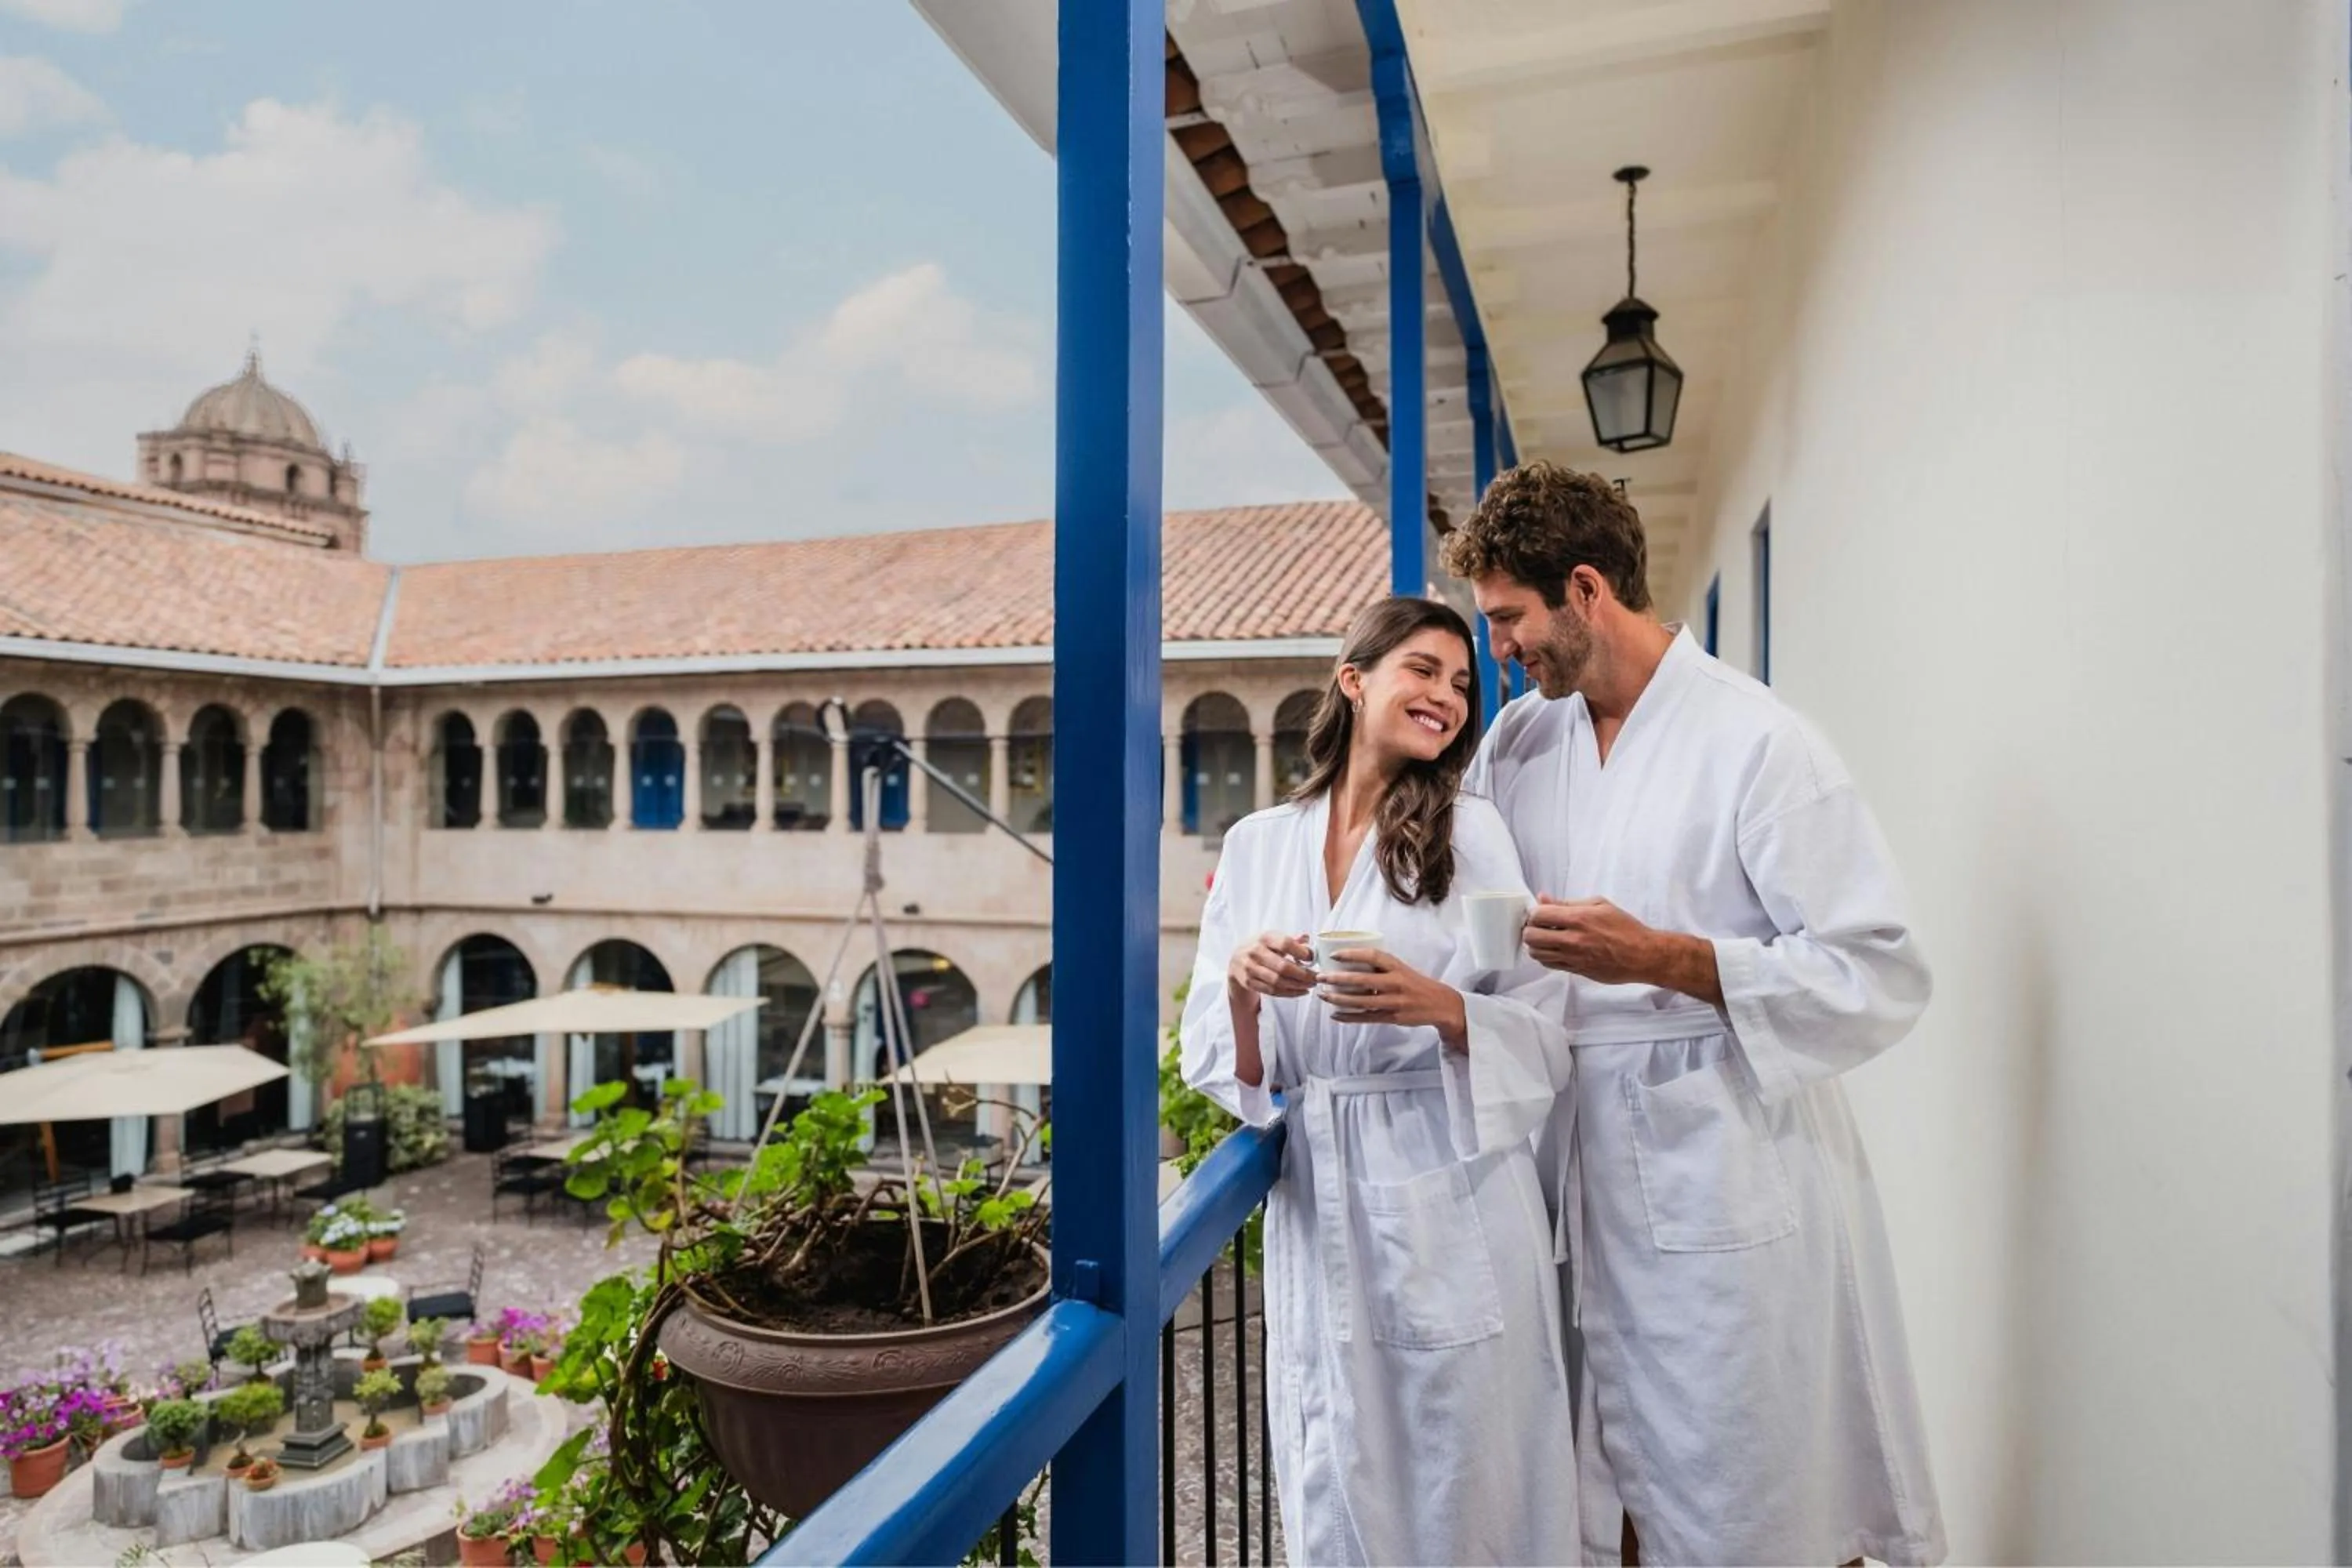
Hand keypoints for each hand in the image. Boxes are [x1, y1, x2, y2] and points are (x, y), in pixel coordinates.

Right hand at [1229, 932, 1315, 999]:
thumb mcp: (1273, 939)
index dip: (1301, 952)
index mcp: (1264, 938)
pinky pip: (1272, 991)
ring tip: (1310, 985)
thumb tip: (1307, 939)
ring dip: (1297, 985)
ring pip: (1278, 981)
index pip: (1285, 943)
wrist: (1236, 960)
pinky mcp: (1249, 982)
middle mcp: (1255, 952)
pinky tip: (1301, 991)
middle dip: (1303, 974)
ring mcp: (1250, 968)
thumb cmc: (1261, 948)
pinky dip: (1289, 993)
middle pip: (1283, 967)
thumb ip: (1291, 940)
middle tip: (1316, 977)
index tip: (1312, 958)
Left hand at [1320, 950, 1468, 1049]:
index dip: (1352, 954)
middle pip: (1362, 980)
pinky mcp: (1392, 1017)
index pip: (1372, 956)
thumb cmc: (1415, 983)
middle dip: (1338, 979)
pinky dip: (1349, 1018)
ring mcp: (1394, 1002)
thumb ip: (1380, 967)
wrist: (1439, 1004)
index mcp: (1397, 966)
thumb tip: (1349, 961)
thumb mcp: (1401, 968)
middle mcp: (1395, 983)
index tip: (1334, 954)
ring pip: (1361, 1001)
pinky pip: (1366, 1018)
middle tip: (1320, 977)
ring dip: (1339, 999)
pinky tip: (1335, 1016)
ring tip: (1323, 996)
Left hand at [1523, 897, 1660, 983]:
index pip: (1538, 915)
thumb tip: (1544, 898)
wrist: (1642, 955)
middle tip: (1539, 925)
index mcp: (1578, 919)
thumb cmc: (1625, 928)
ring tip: (1546, 938)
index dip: (1535, 912)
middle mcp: (1572, 940)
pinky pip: (1548, 964)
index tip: (1540, 912)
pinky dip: (1545, 956)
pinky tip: (1554, 949)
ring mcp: (1573, 958)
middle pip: (1531, 936)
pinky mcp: (1575, 970)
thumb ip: (1568, 902)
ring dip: (1536, 944)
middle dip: (1530, 929)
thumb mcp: (1599, 905)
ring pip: (1536, 953)